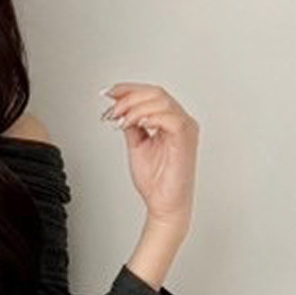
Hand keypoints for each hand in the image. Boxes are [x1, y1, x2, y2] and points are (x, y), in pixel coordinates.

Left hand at [99, 82, 198, 229]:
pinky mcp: (185, 138)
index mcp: (170, 120)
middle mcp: (180, 120)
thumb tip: (119, 108)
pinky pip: (170, 118)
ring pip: (161, 102)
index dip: (130, 89)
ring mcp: (185, 128)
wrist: (164, 205)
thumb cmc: (156, 181)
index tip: (110, 92)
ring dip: (136, 108)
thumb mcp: (137, 145)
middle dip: (130, 98)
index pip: (152, 94)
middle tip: (113, 110)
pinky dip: (151, 117)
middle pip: (156, 93)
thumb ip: (131, 125)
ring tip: (121, 120)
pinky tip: (138, 124)